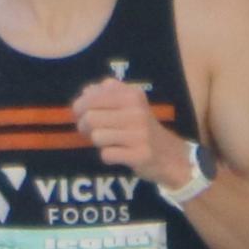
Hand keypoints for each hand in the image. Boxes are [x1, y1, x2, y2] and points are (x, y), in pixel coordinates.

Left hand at [73, 76, 190, 186]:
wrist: (170, 154)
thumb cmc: (142, 127)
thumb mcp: (131, 103)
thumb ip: (109, 93)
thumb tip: (86, 91)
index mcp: (132, 95)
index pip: (90, 97)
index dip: (79, 108)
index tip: (82, 115)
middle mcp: (136, 112)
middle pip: (90, 117)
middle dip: (84, 127)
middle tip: (91, 132)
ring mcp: (139, 134)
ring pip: (96, 137)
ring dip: (97, 142)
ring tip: (108, 142)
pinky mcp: (139, 155)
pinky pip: (106, 155)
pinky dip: (108, 156)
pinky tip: (118, 153)